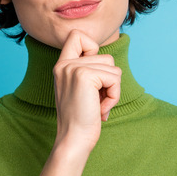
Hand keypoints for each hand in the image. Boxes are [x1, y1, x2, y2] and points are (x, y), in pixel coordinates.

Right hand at [52, 29, 120, 153]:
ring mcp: (73, 68)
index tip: (93, 76)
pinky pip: (115, 78)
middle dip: (109, 81)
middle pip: (106, 57)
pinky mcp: (84, 75)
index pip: (77, 35)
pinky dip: (114, 96)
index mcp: (62, 65)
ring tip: (98, 105)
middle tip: (96, 100)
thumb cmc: (81, 119)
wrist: (74, 140)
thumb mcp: (81, 90)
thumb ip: (89, 72)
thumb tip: (111, 63)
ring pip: (113, 68)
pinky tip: (101, 109)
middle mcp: (65, 64)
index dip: (93, 49)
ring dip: (112, 89)